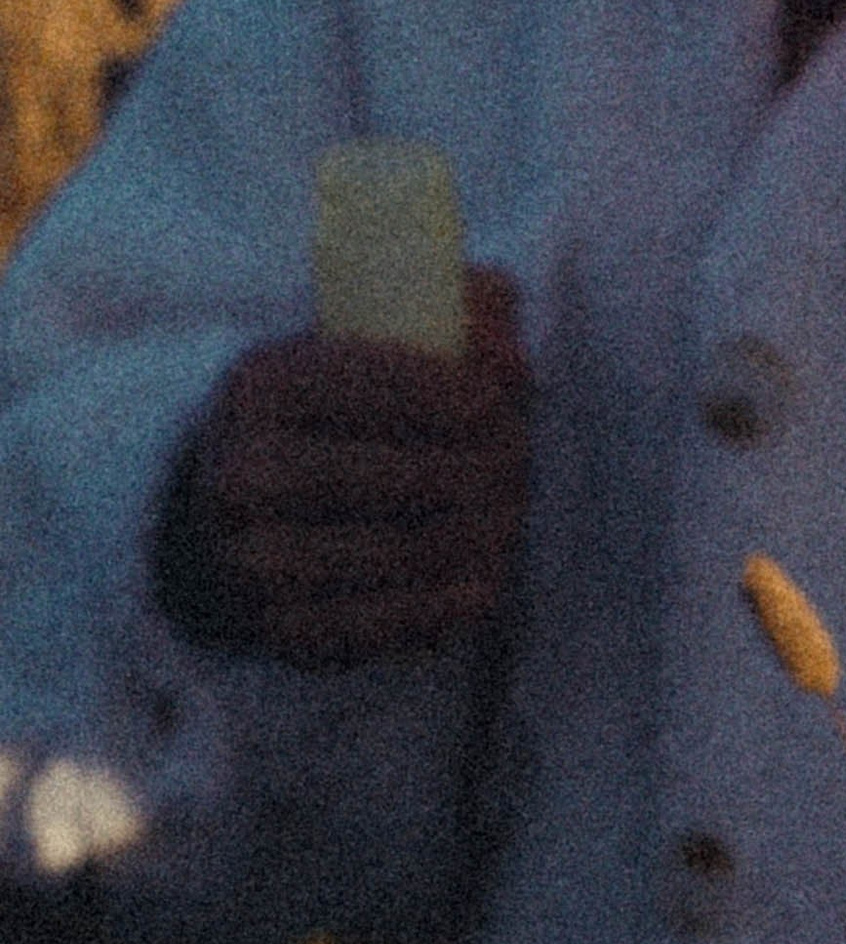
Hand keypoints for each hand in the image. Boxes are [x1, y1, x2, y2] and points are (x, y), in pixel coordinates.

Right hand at [156, 270, 529, 668]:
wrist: (227, 524)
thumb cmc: (328, 424)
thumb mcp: (364, 348)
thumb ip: (450, 313)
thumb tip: (507, 340)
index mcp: (259, 387)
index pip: (381, 387)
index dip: (459, 396)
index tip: (500, 404)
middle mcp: (243, 474)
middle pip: (402, 476)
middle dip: (483, 471)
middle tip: (521, 469)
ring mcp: (254, 561)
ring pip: (402, 552)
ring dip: (479, 537)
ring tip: (509, 520)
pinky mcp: (282, 631)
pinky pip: (383, 625)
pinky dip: (446, 606)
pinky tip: (483, 585)